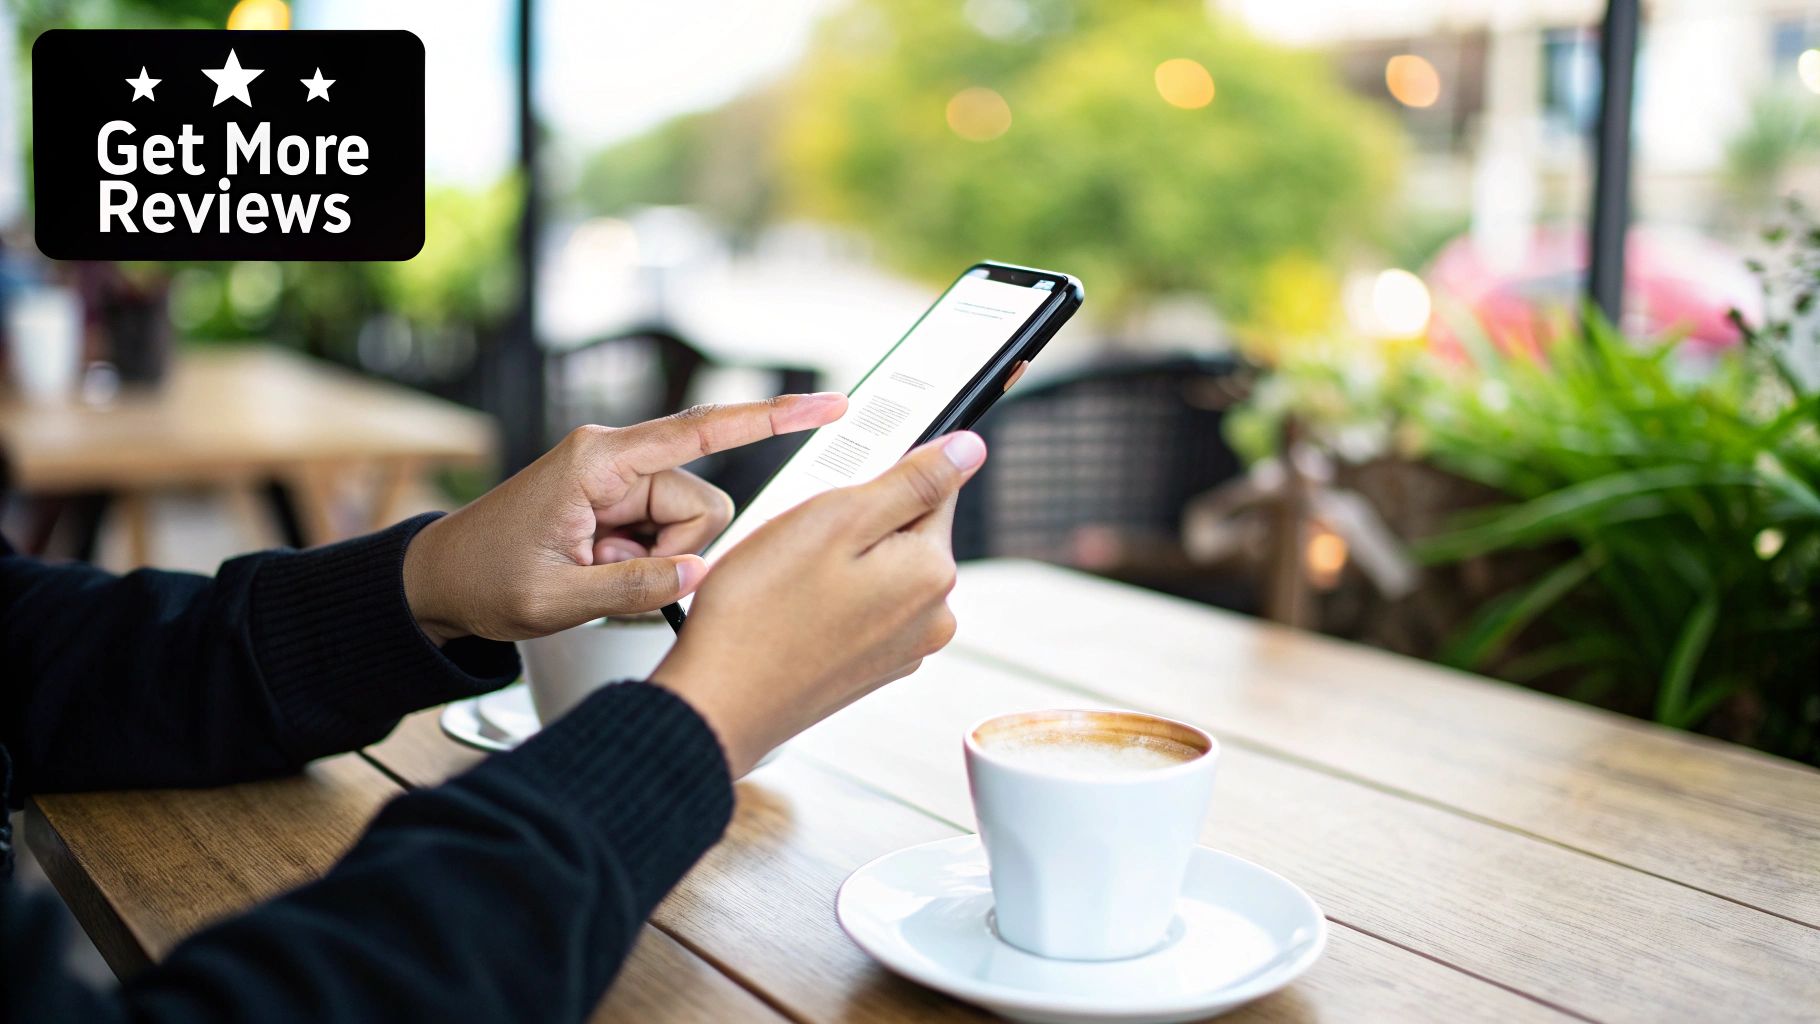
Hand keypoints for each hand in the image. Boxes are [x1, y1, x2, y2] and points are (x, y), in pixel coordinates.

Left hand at [403, 394, 846, 643]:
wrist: (441, 583)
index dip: (769, 419)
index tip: (826, 405)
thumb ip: (635, 586)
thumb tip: (698, 575)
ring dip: (657, 562)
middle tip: (612, 576)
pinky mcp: (622, 502)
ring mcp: (621, 481)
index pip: (702, 430)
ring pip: (691, 526)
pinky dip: (646, 564)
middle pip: (702, 505)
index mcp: (601, 459)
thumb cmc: (483, 579)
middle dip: (675, 553)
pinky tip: (601, 571)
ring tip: (598, 574)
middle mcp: (617, 459)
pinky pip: (669, 537)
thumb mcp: (557, 598)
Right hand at [652, 431, 986, 774]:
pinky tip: (789, 607)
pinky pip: (858, 608)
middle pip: (904, 532)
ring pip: (877, 570)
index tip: (836, 494)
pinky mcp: (869, 667)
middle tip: (800, 539)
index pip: (932, 489)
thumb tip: (969, 450)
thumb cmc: (761, 613)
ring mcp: (902, 648)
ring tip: (789, 577)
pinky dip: (828, 598)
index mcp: (932, 573)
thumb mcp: (837, 518)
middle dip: (855, 523)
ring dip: (838, 561)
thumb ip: (913, 481)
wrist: (717, 704)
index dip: (877, 479)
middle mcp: (932, 617)